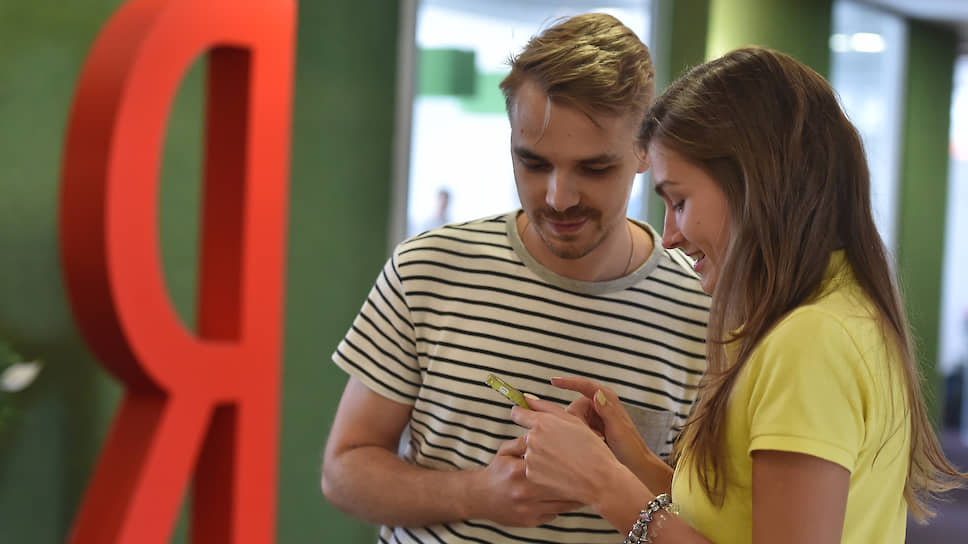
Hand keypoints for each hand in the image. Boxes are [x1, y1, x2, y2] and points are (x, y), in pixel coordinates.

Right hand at [473, 437, 582, 526]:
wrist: (480, 497)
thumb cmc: (497, 471)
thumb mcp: (505, 451)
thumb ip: (524, 442)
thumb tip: (543, 430)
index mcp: (519, 470)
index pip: (552, 465)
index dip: (571, 464)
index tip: (584, 460)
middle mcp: (525, 490)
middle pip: (562, 486)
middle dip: (579, 482)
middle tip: (593, 475)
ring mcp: (528, 508)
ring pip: (562, 503)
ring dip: (576, 496)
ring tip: (588, 487)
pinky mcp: (530, 520)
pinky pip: (554, 514)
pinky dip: (563, 507)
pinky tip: (570, 499)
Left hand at [510, 397, 625, 505]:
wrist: (599, 481)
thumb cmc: (591, 450)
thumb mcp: (574, 421)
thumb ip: (547, 407)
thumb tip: (527, 400)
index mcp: (542, 422)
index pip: (517, 413)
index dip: (522, 415)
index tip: (525, 418)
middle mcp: (532, 439)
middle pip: (527, 435)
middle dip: (538, 439)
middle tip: (560, 447)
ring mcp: (530, 458)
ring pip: (530, 453)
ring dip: (541, 455)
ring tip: (563, 461)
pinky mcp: (531, 475)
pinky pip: (532, 469)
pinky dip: (542, 470)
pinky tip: (559, 471)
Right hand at [552, 377, 658, 474]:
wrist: (636, 465)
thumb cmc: (632, 448)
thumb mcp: (618, 430)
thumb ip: (607, 410)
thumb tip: (596, 393)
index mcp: (609, 399)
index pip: (585, 386)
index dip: (568, 382)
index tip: (554, 381)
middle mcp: (601, 404)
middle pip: (575, 405)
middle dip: (576, 420)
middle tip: (588, 434)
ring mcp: (597, 415)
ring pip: (574, 417)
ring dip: (579, 428)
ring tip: (595, 439)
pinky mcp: (593, 425)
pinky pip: (577, 425)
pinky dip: (580, 433)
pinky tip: (591, 441)